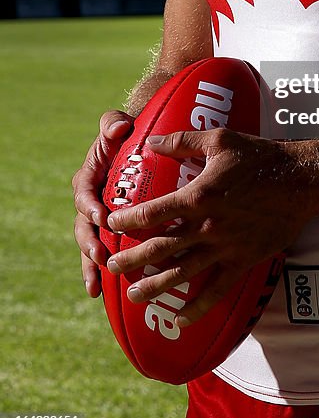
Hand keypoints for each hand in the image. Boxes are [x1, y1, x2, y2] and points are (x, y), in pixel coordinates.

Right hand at [72, 111, 134, 296]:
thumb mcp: (118, 125)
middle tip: (101, 257)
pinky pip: (102, 254)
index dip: (90, 206)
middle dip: (89, 244)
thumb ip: (113, 124)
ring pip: (89, 245)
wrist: (137, 148)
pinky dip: (99, 273)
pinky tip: (102, 293)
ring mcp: (98, 220)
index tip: (102, 218)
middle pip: (83, 226)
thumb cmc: (128, 136)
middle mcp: (90, 201)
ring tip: (97, 285)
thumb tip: (118, 129)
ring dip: (91, 266)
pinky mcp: (110, 233)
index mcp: (89, 178)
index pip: (84, 193)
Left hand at [104, 128, 308, 325]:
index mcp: (198, 196)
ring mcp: (225, 247)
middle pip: (161, 247)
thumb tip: (152, 142)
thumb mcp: (220, 140)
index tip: (111, 223)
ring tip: (133, 296)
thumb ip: (183, 141)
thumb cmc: (260, 156)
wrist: (301, 181)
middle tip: (111, 266)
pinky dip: (198, 306)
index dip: (127, 220)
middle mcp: (208, 226)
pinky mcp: (244, 260)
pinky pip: (217, 289)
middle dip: (132, 259)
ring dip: (155, 286)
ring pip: (183, 272)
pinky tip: (181, 318)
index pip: (152, 213)